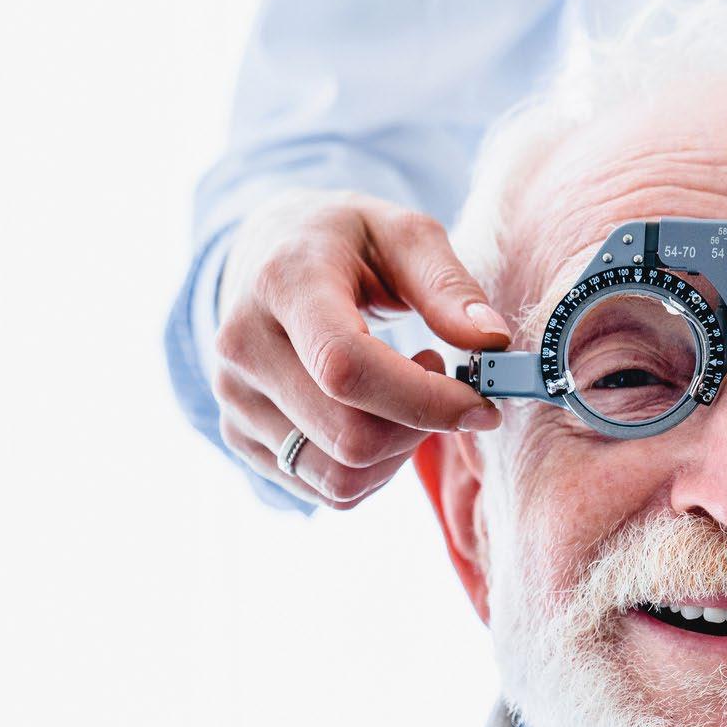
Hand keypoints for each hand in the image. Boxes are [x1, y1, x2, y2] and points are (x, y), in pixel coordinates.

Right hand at [212, 190, 509, 508]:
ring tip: (405, 397)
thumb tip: (492, 341)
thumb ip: (449, 285)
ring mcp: (234, 399)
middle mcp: (243, 346)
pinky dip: (373, 469)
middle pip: (350, 439)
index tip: (479, 403)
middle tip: (439, 382)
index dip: (424, 401)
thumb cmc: (346, 243)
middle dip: (419, 428)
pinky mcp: (239, 437)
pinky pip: (328, 491)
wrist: (265, 255)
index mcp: (282, 283)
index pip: (347, 369)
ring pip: (341, 479)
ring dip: (398, 454)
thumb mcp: (403, 235)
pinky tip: (375, 418)